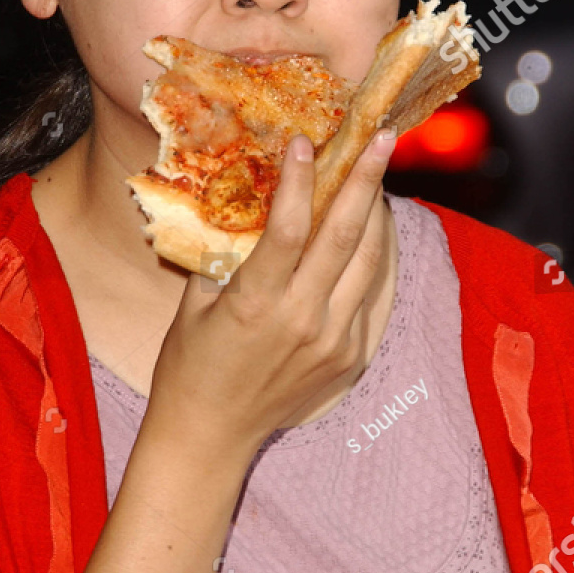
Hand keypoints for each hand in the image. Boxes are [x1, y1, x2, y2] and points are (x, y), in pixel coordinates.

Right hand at [145, 127, 397, 460]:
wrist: (211, 434)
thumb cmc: (191, 363)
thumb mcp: (196, 301)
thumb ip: (227, 252)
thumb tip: (249, 198)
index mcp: (256, 304)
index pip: (290, 228)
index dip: (302, 179)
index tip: (305, 140)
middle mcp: (302, 321)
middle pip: (345, 236)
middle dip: (366, 179)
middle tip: (382, 138)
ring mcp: (332, 341)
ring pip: (367, 263)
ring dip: (375, 214)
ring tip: (379, 175)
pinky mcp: (348, 357)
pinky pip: (365, 296)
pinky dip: (367, 258)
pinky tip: (364, 232)